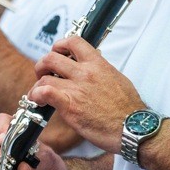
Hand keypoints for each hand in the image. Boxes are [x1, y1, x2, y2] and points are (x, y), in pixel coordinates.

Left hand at [28, 36, 144, 153]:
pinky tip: (38, 102)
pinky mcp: (70, 105)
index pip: (74, 41)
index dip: (59, 44)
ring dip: (37, 85)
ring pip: (44, 77)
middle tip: (43, 74)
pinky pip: (45, 92)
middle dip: (42, 65)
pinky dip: (36, 96)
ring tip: (39, 94)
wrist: (133, 128)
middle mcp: (85, 72)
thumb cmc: (128, 109)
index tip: (56, 52)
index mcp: (98, 64)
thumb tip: (92, 69)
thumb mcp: (117, 79)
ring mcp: (77, 88)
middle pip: (52, 57)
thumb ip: (101, 71)